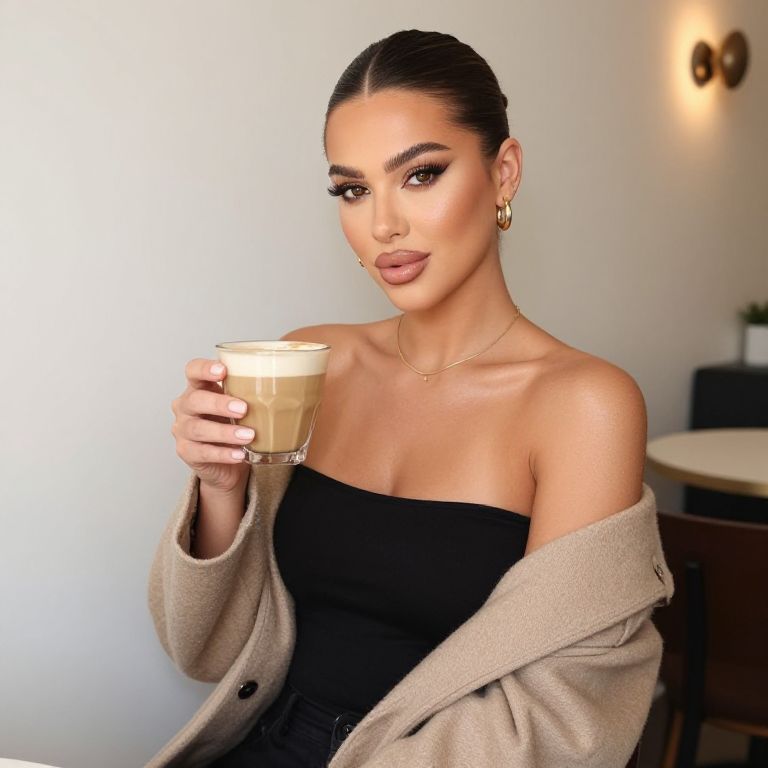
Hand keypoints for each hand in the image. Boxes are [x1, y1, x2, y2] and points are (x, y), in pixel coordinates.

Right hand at [171, 358, 251, 493]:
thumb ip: (257, 392)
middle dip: (219, 403)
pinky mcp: (187, 452)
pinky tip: (240, 454)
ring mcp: (183, 430)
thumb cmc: (236, 424)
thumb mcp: (245, 405)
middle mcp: (186, 406)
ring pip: (197, 428)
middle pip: (194, 399)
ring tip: (249, 435)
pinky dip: (223, 453)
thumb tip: (298, 381)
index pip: (192, 370)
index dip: (204, 368)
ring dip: (224, 432)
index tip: (223, 371)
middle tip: (244, 408)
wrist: (228, 462)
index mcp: (200, 387)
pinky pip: (202, 452)